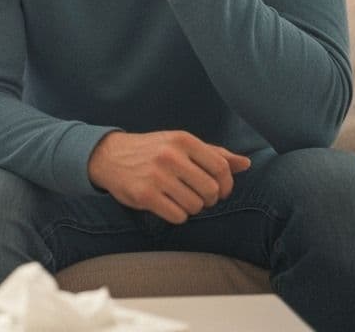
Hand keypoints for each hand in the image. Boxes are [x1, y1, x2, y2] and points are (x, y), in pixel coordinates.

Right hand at [87, 130, 251, 224]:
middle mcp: (170, 156)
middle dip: (208, 200)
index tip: (218, 190)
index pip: (222, 168)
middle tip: (197, 197)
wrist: (108, 156)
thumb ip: (214, 154)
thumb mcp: (181, 145)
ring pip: (195, 206)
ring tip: (179, 199)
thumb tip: (246, 164)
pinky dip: (177, 215)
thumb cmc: (151, 150)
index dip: (226, 185)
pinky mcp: (144, 195)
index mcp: (183, 140)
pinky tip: (167, 205)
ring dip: (191, 208)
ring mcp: (156, 176)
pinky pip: (177, 216)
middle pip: (211, 191)